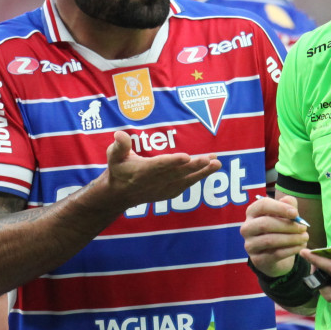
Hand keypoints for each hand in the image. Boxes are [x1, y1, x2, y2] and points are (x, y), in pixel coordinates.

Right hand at [102, 131, 219, 208]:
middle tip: (210, 158)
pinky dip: (197, 178)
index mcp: (142, 172)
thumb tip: (119, 134)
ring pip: (186, 180)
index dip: (173, 162)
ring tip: (216, 163)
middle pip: (178, 173)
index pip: (159, 166)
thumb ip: (119, 146)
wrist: (119, 195)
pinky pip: (186, 185)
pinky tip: (209, 169)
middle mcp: (155, 182)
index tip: (186, 157)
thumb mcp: (114, 157)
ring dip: (202, 172)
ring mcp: (163, 189)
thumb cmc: (118, 171)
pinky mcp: (169, 192)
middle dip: (195, 166)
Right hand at [242, 195, 309, 276]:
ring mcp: (250, 245)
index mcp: (252, 213)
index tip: (295, 213)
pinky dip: (291, 250)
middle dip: (287, 226)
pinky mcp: (257, 260)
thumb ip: (288, 205)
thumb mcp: (285, 216)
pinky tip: (300, 247)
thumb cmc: (279, 230)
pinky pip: (276, 254)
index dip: (280, 208)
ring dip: (291, 238)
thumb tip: (288, 200)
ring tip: (305, 238)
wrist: (274, 256)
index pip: (262, 205)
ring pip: (270, 240)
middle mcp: (247, 228)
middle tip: (304, 228)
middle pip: (265, 224)